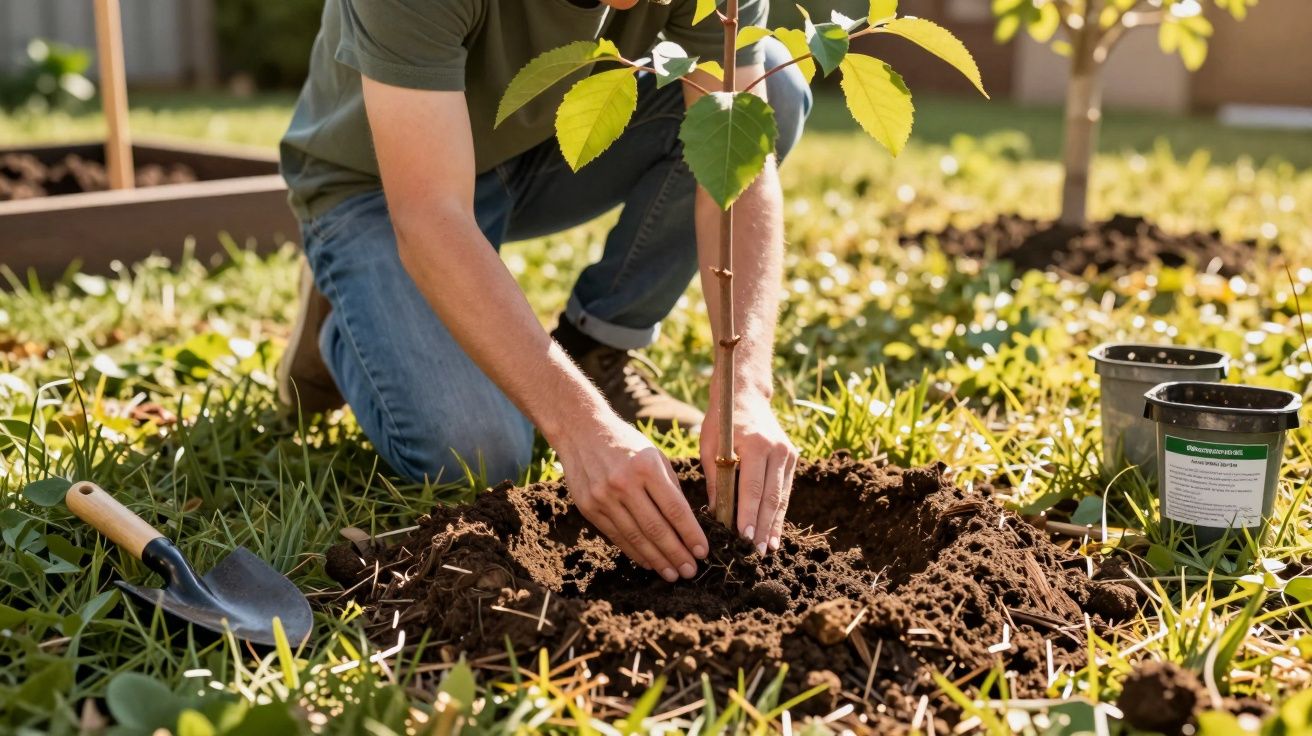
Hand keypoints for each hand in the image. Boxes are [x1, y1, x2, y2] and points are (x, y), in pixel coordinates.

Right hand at [553, 413, 708, 581]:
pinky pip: (616, 536)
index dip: (690, 534)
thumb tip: (687, 523)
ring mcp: (603, 497)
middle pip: (656, 528)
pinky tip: (649, 562)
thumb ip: (670, 487)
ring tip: (673, 573)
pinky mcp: (589, 507)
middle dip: (676, 553)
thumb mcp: (654, 455)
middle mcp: (624, 483)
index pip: (674, 509)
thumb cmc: (626, 443)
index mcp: (646, 467)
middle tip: (691, 571)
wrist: (581, 431)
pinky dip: (635, 552)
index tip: (703, 552)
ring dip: (657, 559)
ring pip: (636, 537)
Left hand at [701, 382, 797, 554]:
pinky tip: (773, 530)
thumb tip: (716, 516)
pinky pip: (784, 490)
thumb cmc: (721, 422)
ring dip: (773, 524)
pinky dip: (778, 511)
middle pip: (771, 496)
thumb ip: (716, 480)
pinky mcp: (791, 457)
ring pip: (781, 496)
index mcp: (756, 444)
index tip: (743, 537)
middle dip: (763, 526)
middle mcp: (777, 450)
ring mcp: (788, 453)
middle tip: (755, 551)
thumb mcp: (710, 447)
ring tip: (767, 548)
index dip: (748, 514)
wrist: (746, 395)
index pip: (752, 487)